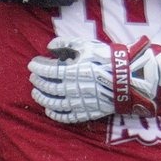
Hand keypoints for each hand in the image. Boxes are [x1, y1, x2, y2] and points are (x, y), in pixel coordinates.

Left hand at [27, 37, 160, 124]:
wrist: (129, 78)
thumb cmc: (108, 59)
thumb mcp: (87, 45)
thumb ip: (66, 44)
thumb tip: (50, 46)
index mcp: (71, 72)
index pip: (47, 71)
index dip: (37, 68)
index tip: (32, 64)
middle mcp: (72, 89)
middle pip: (49, 87)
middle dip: (38, 82)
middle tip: (33, 77)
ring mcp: (79, 103)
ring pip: (54, 103)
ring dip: (42, 98)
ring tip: (36, 93)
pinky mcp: (87, 113)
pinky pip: (67, 117)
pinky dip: (55, 115)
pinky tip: (49, 110)